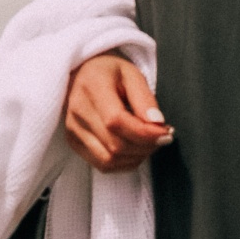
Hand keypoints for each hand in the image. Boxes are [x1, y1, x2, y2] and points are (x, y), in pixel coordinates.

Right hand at [63, 52, 173, 172]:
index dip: (144, 133)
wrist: (82, 76)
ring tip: (149, 143)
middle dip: (145, 146)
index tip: (166, 132)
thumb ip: (145, 99)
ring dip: (136, 157)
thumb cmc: (110, 73)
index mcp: (91, 86)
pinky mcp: (74, 142)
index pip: (116, 121)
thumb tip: (157, 124)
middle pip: (114, 144)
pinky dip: (125, 163)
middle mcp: (77, 111)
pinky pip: (103, 164)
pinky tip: (135, 150)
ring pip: (109, 159)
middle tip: (163, 137)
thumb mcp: (132, 74)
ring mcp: (73, 129)